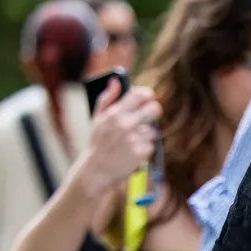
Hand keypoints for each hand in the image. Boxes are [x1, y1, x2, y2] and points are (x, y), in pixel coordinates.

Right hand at [79, 79, 161, 201]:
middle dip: (154, 112)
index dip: (148, 95)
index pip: (140, 94)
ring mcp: (134, 139)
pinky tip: (133, 152)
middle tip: (148, 118)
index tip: (148, 99)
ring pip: (153, 130)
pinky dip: (145, 149)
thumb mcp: (97, 118)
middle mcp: (125, 123)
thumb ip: (107, 98)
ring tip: (132, 141)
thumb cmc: (97, 143)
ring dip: (147, 135)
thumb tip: (116, 80)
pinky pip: (151, 146)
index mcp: (115, 112)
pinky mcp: (140, 153)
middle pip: (155, 109)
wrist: (96, 170)